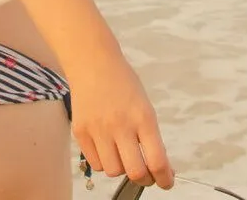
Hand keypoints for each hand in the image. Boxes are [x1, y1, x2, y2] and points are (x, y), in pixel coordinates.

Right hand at [67, 49, 174, 189]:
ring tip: (122, 154)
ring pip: (113, 171)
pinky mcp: (80, 132)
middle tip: (146, 176)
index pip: (157, 160)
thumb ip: (150, 136)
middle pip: (135, 172)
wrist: (92, 63)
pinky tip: (107, 147)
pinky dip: (104, 162)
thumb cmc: (123, 83)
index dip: (165, 179)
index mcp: (143, 117)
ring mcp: (98, 130)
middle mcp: (120, 125)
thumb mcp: (145, 106)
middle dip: (145, 180)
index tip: (166, 182)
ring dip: (122, 169)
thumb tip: (159, 166)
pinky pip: (95, 163)